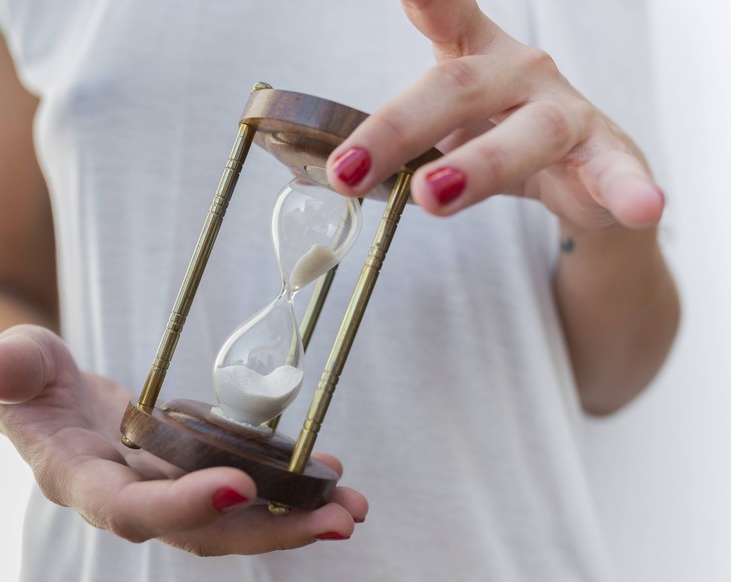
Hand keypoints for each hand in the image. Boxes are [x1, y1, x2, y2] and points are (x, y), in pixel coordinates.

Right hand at [0, 325, 366, 554]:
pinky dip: (286, 485)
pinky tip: (328, 472)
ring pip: (232, 518)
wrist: (45, 394)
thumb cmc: (26, 377)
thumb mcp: (13, 363)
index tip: (240, 487)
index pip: (131, 510)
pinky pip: (241, 486)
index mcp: (81, 480)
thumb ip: (10, 368)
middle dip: (270, 531)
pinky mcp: (188, 470)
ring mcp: (164, 488)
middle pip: (201, 532)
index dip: (183, 506)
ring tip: (351, 507)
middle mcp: (129, 497)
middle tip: (337, 520)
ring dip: (294, 517)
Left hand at [327, 0, 663, 230]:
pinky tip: (639, 207)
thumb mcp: (441, 131)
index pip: (441, 11)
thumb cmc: (496, 140)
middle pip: (456, 88)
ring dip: (477, 165)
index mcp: (472, 58)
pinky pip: (615, 173)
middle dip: (397, 128)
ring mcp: (565, 113)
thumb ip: (395, 141)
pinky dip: (624, 190)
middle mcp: (519, 73)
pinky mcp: (607, 158)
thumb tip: (321, 167)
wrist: (580, 175)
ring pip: (525, 133)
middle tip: (351, 170)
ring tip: (432, 195)